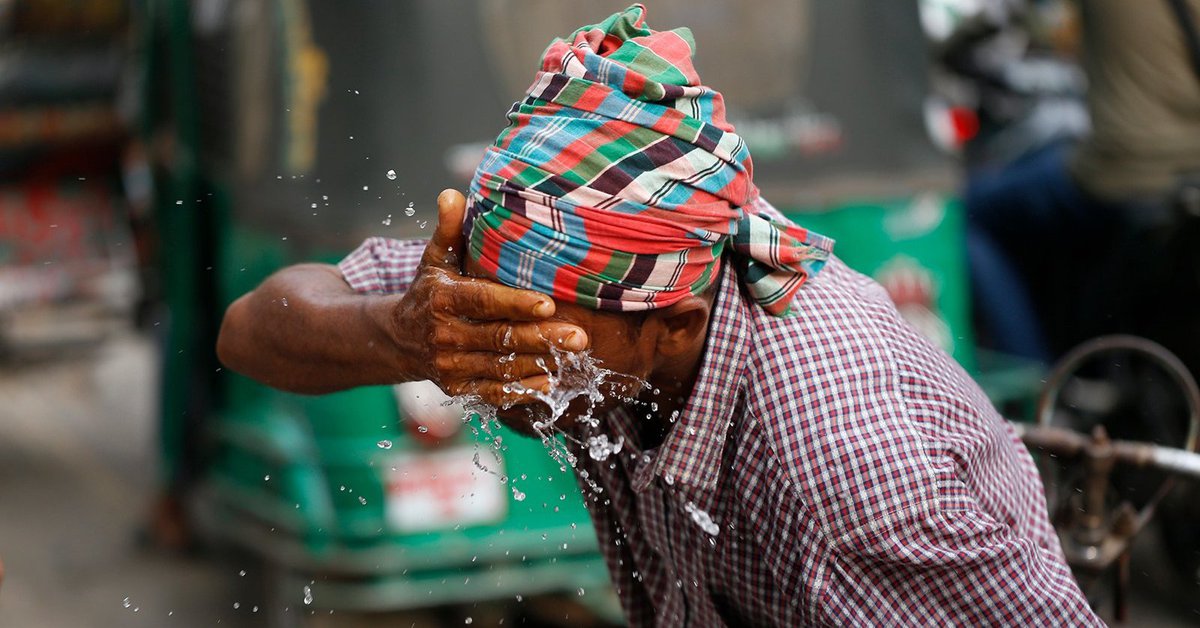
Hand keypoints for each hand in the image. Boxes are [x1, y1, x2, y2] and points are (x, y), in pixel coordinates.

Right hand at [390, 189, 586, 406]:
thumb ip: (449, 230)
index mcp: (442, 299)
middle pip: (499, 338)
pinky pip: (494, 393)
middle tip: (579, 336)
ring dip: (540, 364)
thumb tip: (452, 194)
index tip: (548, 302)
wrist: (400, 338)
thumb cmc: (430, 289)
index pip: (483, 301)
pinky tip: (552, 383)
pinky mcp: (457, 389)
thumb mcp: (435, 258)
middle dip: (541, 338)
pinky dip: (523, 391)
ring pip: (501, 368)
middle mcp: (444, 335)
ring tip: (575, 357)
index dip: (515, 303)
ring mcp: (450, 366)